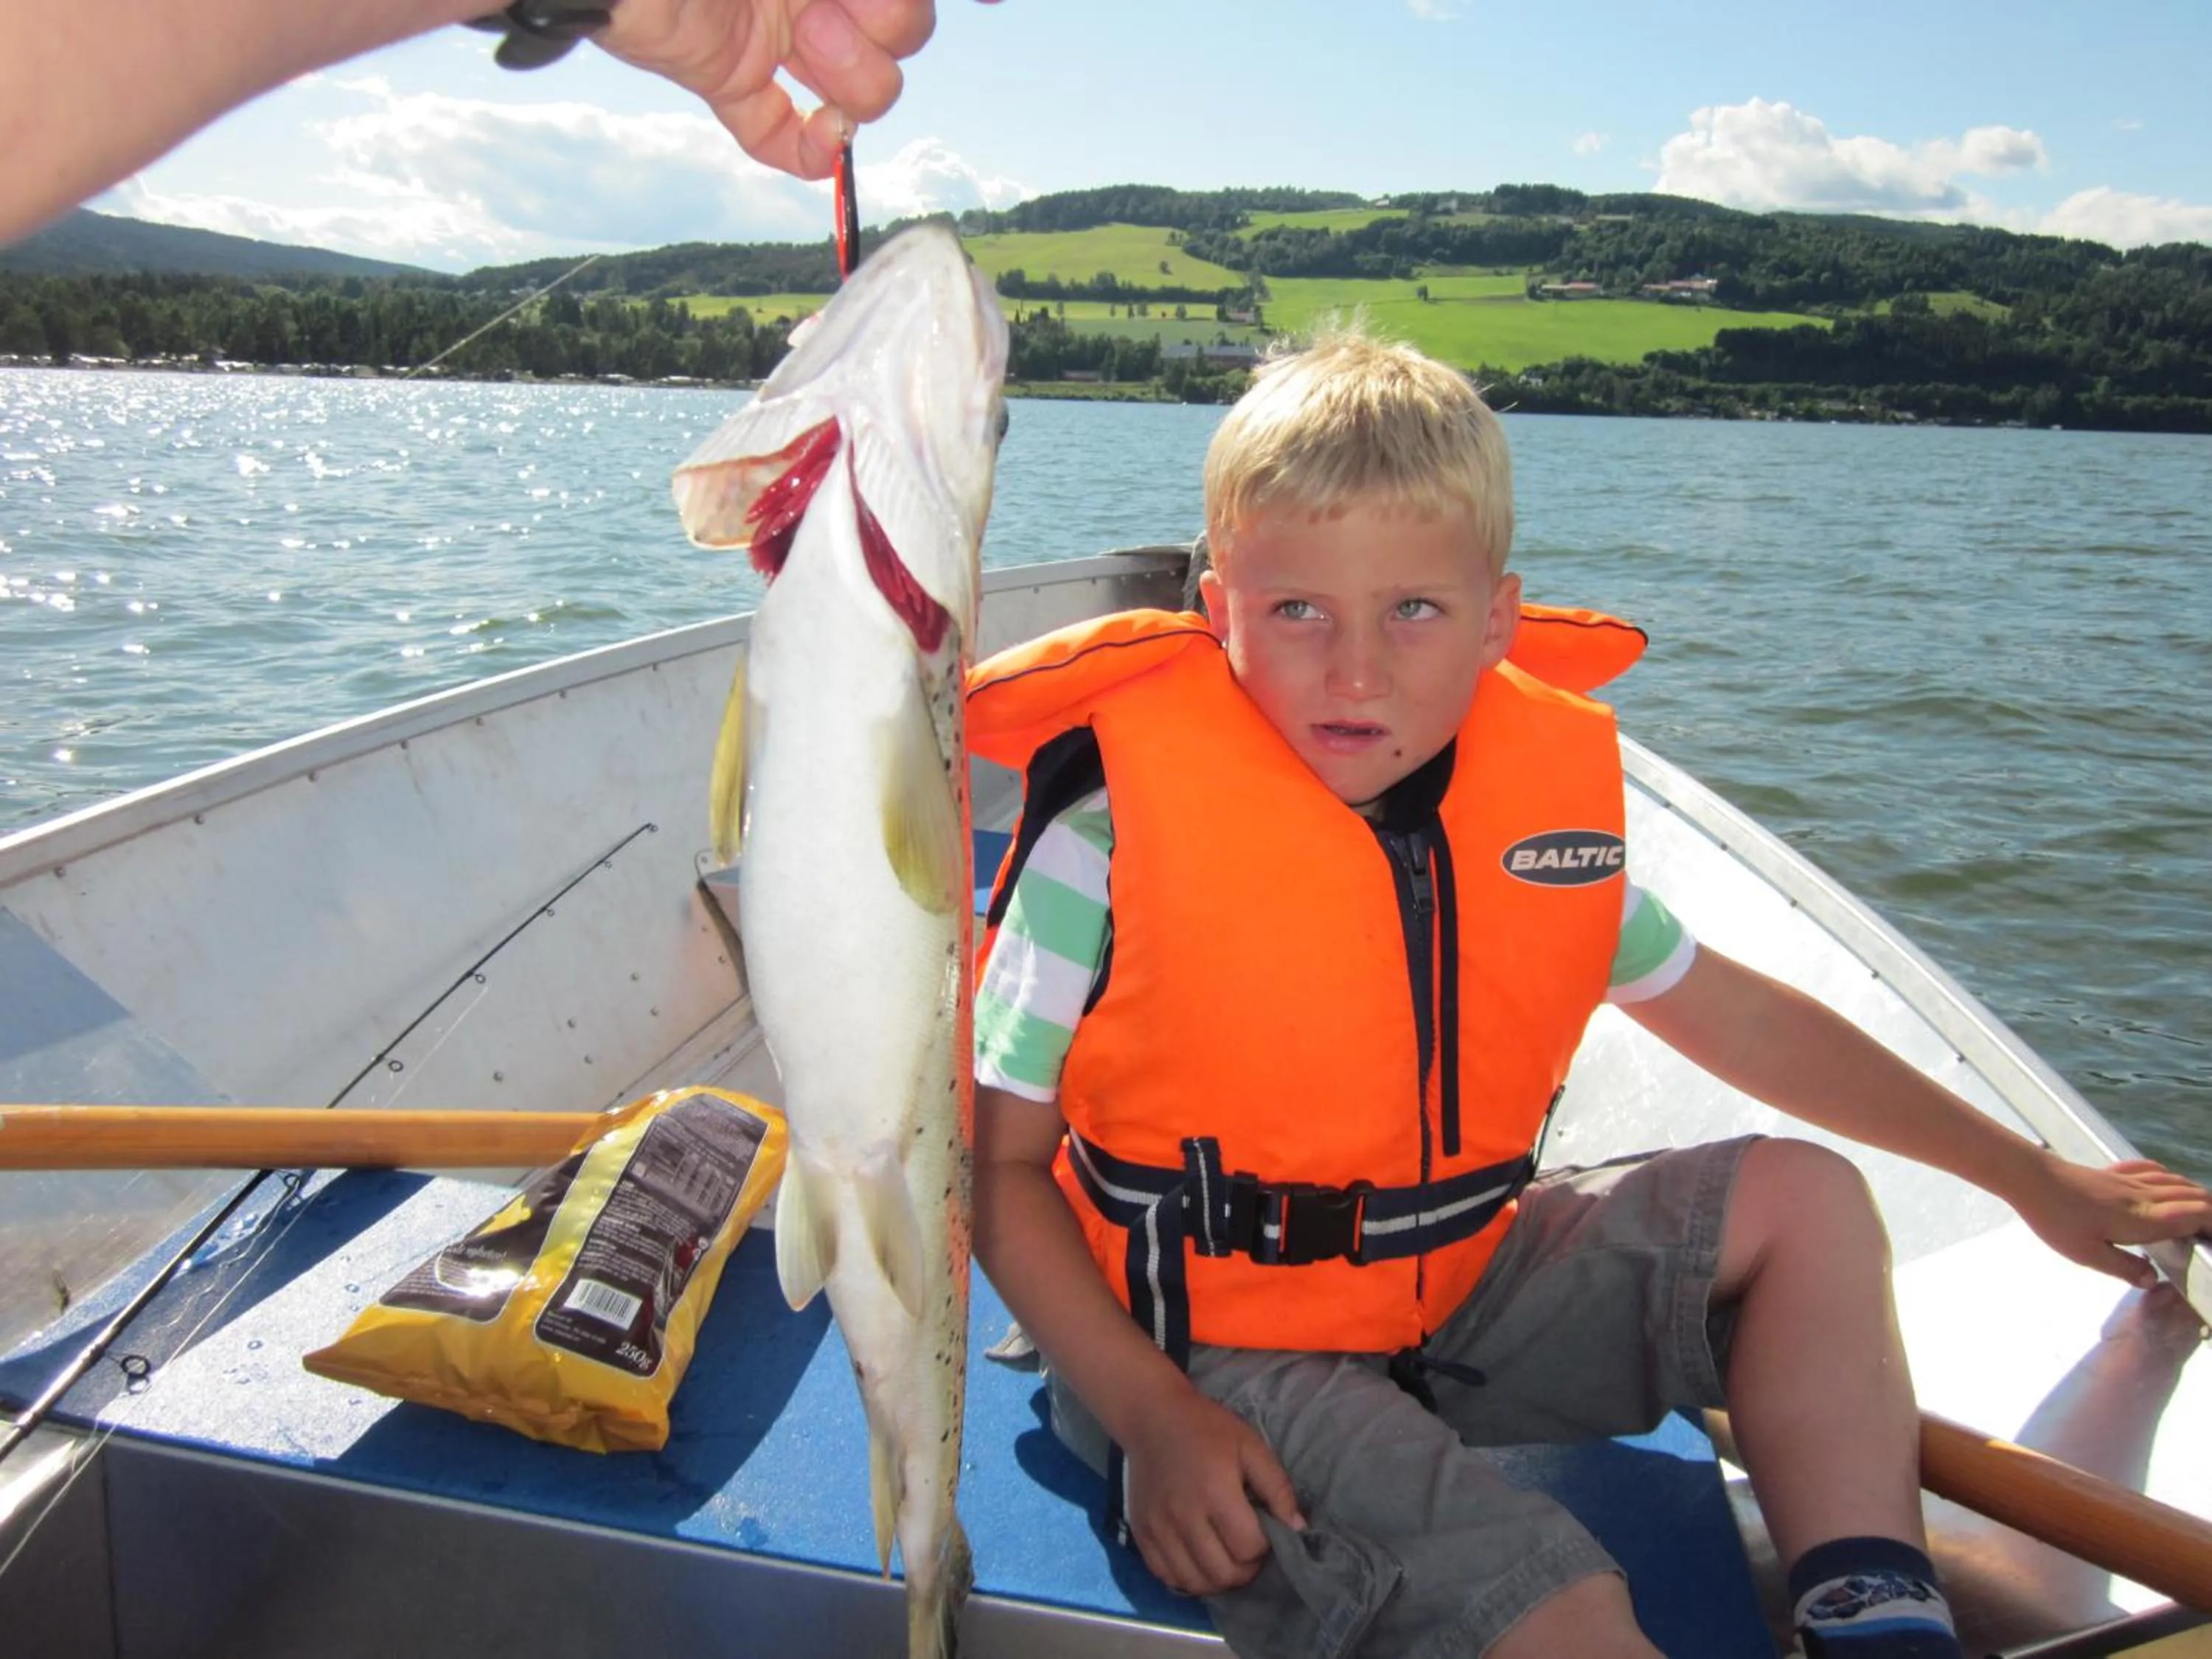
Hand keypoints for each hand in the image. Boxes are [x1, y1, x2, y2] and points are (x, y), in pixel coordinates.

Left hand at [598, 0, 972, 178]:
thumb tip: (962, 6)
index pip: (905, 1)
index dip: (927, 12)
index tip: (954, 11)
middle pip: (906, 34)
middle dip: (888, 27)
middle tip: (824, 6)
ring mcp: (771, 30)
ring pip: (859, 93)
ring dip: (848, 79)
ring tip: (803, 40)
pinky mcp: (724, 73)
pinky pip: (779, 134)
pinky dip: (802, 150)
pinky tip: (814, 145)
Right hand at [1120, 1386, 1304, 1596]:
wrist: (1152, 1417)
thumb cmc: (1207, 1428)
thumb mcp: (1250, 1446)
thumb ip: (1277, 1487)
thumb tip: (1298, 1528)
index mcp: (1215, 1491)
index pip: (1248, 1548)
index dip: (1264, 1547)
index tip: (1263, 1531)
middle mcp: (1184, 1516)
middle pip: (1223, 1573)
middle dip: (1245, 1569)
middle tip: (1247, 1550)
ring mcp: (1158, 1528)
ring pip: (1194, 1582)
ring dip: (1218, 1579)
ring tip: (1225, 1558)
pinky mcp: (1140, 1533)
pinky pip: (1166, 1576)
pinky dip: (1187, 1578)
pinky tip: (1198, 1559)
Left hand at [2014, 1152, 2211, 1286]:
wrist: (2029, 1178)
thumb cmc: (2056, 1218)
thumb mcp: (2089, 1255)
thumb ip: (2125, 1268)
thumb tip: (2154, 1280)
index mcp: (2142, 1219)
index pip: (2195, 1214)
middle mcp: (2142, 1196)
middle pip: (2191, 1195)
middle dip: (2211, 1210)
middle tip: (2210, 1231)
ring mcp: (2127, 1181)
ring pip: (2174, 1181)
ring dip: (2193, 1194)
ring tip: (2200, 1211)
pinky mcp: (2110, 1172)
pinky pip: (2150, 1169)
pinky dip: (2168, 1177)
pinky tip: (2165, 1182)